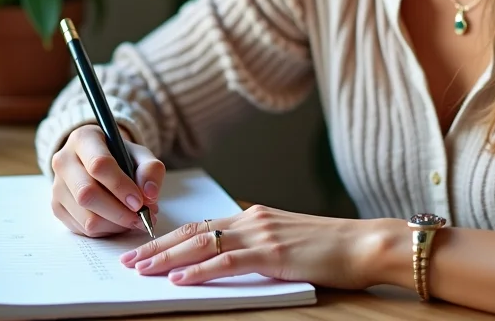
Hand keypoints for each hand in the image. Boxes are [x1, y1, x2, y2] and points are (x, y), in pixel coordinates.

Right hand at [50, 124, 164, 236]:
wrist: (98, 162)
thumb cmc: (120, 157)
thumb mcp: (139, 154)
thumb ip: (150, 169)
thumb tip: (149, 194)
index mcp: (83, 139)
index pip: (98, 165)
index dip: (121, 186)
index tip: (140, 201)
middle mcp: (64, 161)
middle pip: (87, 194)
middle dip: (119, 212)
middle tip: (142, 218)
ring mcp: (57, 186)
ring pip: (85, 217)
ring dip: (116, 225)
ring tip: (134, 220)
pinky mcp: (57, 207)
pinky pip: (82, 229)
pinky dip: (106, 230)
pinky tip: (118, 221)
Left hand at [117, 205, 393, 289]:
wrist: (366, 244)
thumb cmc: (334, 248)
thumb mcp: (289, 242)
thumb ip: (259, 246)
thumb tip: (231, 260)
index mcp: (255, 215)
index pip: (202, 225)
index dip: (169, 236)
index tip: (144, 248)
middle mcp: (253, 218)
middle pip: (193, 231)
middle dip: (156, 247)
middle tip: (128, 259)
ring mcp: (261, 233)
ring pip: (202, 244)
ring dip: (167, 258)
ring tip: (141, 270)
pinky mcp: (272, 253)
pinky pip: (226, 261)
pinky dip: (198, 271)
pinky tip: (178, 279)